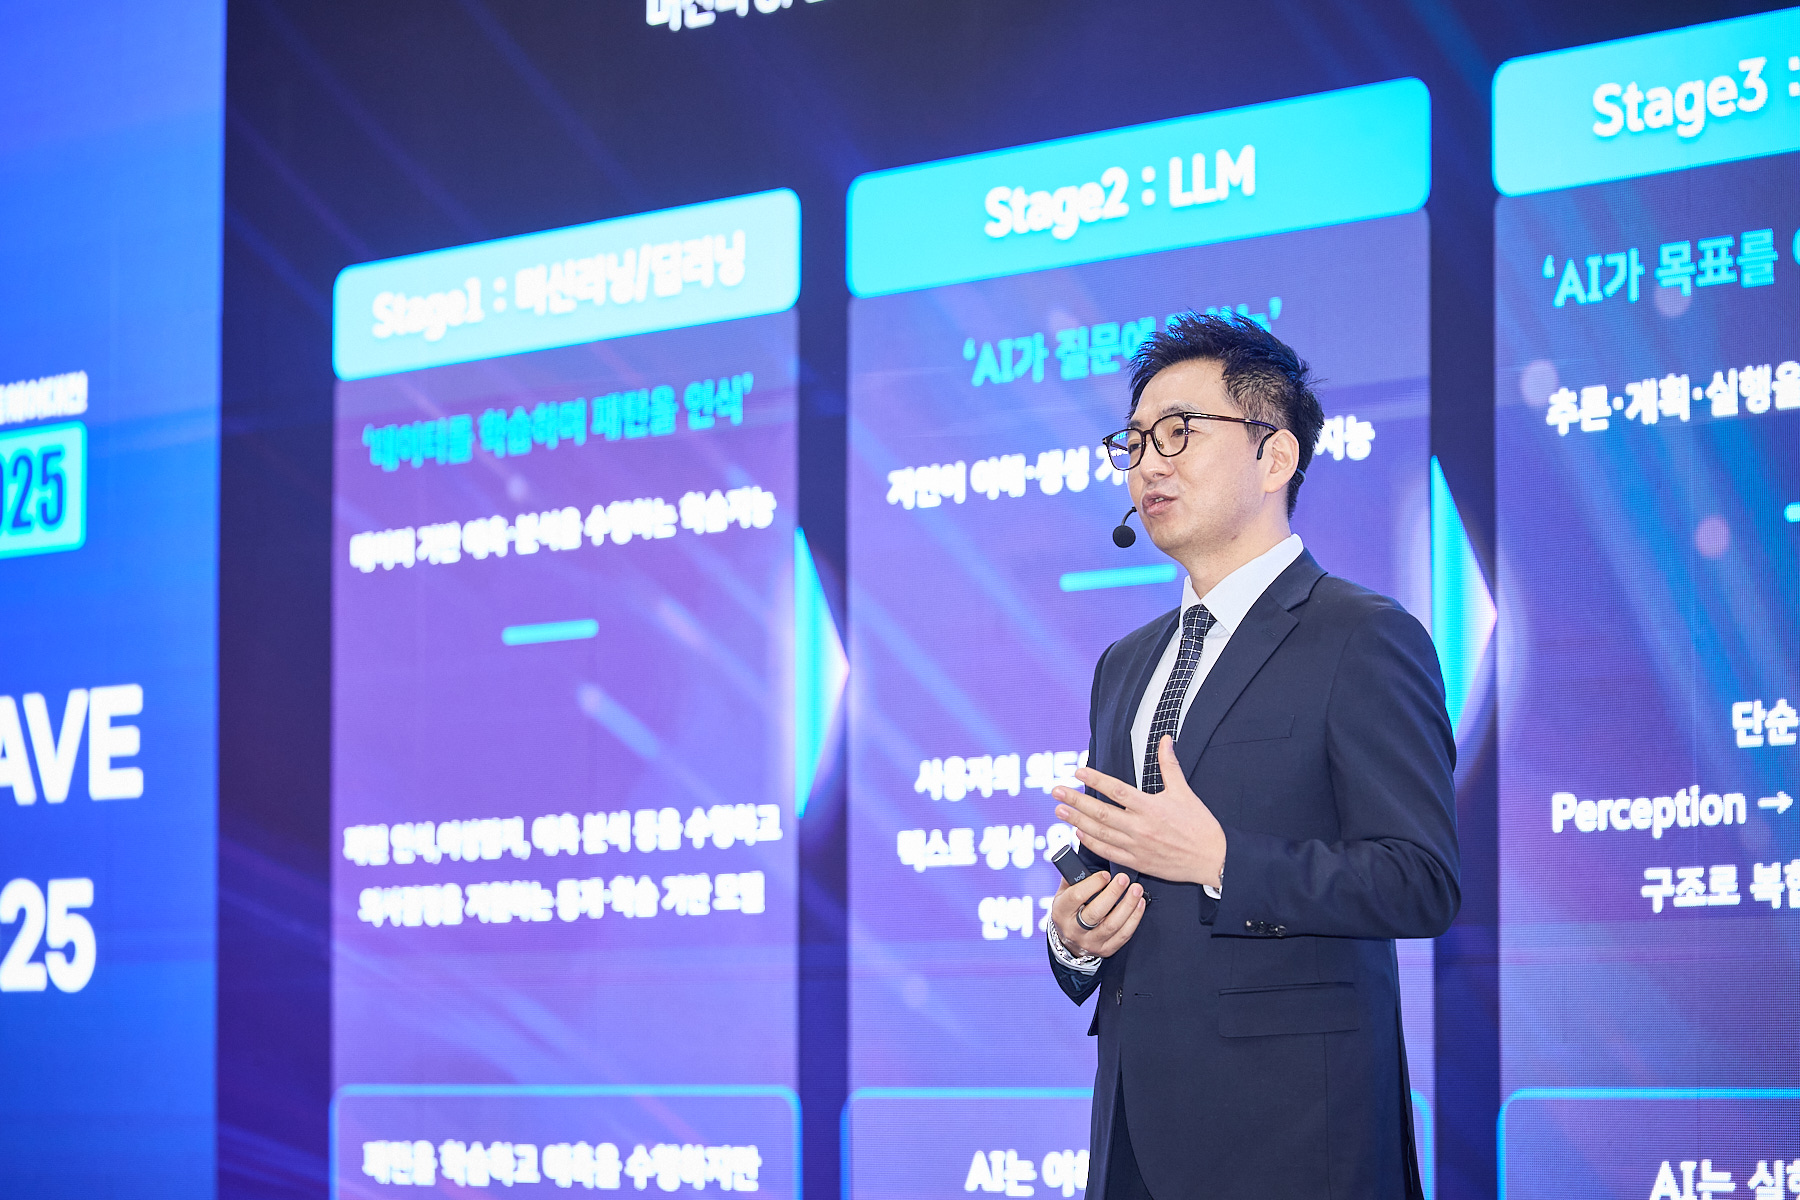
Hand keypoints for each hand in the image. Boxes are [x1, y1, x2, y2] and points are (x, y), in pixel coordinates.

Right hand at [1051, 870, 1144, 958]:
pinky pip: (1123, 935)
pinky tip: (1140, 904)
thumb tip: (1087, 857)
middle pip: (1096, 912)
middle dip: (1113, 893)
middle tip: (1124, 878)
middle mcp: (1073, 930)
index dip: (1092, 884)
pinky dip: (1134, 919)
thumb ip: (1074, 877)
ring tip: (1137, 889)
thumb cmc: (1070, 909)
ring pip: (1112, 925)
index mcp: (1061, 912)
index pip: (1076, 897)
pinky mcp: (1105, 950)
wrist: (1069, 941)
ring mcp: (1090, 942)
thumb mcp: (1064, 893)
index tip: (1106, 874)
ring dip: (1127, 905)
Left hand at [1053, 736, 1226, 887]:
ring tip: (1059, 811)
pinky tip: (1078, 834)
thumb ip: (1170, 765)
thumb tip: (1166, 740)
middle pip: (1100, 812)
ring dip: (1077, 821)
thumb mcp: (1185, 792)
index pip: (1116, 790)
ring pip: (1100, 833)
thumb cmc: (1200, 825)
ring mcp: (1136, 846)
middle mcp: (1140, 827)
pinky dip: (1091, 844)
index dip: (1096, 780)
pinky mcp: (1137, 862)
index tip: (1079, 771)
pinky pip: (1109, 852)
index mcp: (1150, 807)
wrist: (1213, 859)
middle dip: (1075, 801)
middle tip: (1055, 791)